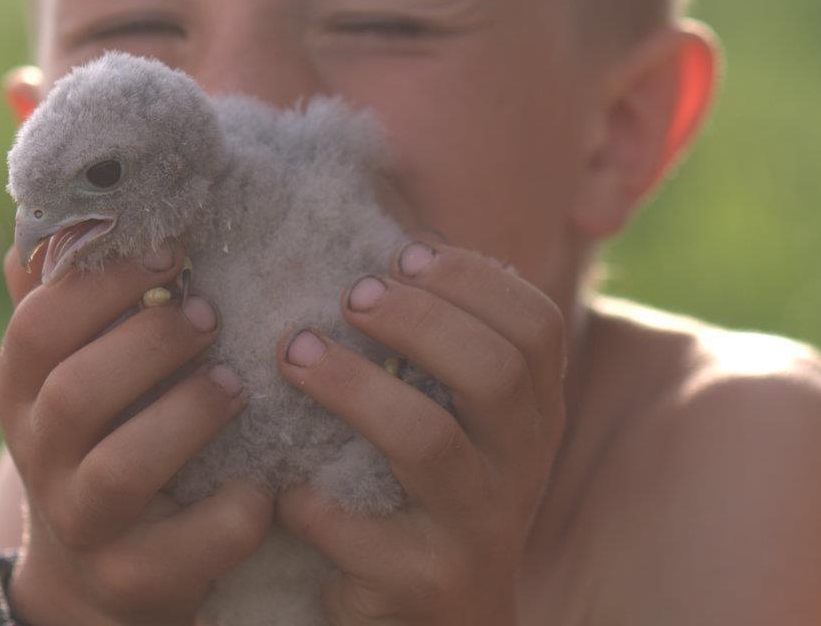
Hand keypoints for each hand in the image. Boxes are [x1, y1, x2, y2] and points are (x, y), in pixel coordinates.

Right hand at [0, 242, 272, 625]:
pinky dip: (233, 511)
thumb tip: (56, 186)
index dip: (105, 283)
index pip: (38, 327)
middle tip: (210, 316)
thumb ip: (67, 294)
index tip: (173, 251)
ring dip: (187, 415)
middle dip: (150, 344)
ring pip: (121, 470)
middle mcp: (40, 457)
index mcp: (22, 391)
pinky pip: (187, 549)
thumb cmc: (99, 436)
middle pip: (75, 394)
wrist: (93, 575)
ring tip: (236, 384)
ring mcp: (85, 524)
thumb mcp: (71, 369)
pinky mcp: (135, 580)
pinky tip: (263, 483)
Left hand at [275, 240, 566, 624]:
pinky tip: (286, 486)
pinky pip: (363, 532)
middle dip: (413, 318)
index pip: (535, 324)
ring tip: (293, 354)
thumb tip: (382, 232)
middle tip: (346, 297)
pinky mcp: (426, 582)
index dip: (470, 276)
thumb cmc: (431, 491)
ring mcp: (479, 527)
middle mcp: (522, 465)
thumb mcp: (458, 416)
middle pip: (492, 369)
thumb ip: (439, 342)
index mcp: (534, 412)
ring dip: (351, 386)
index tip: (401, 253)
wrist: (445, 621)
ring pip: (427, 439)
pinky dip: (313, 501)